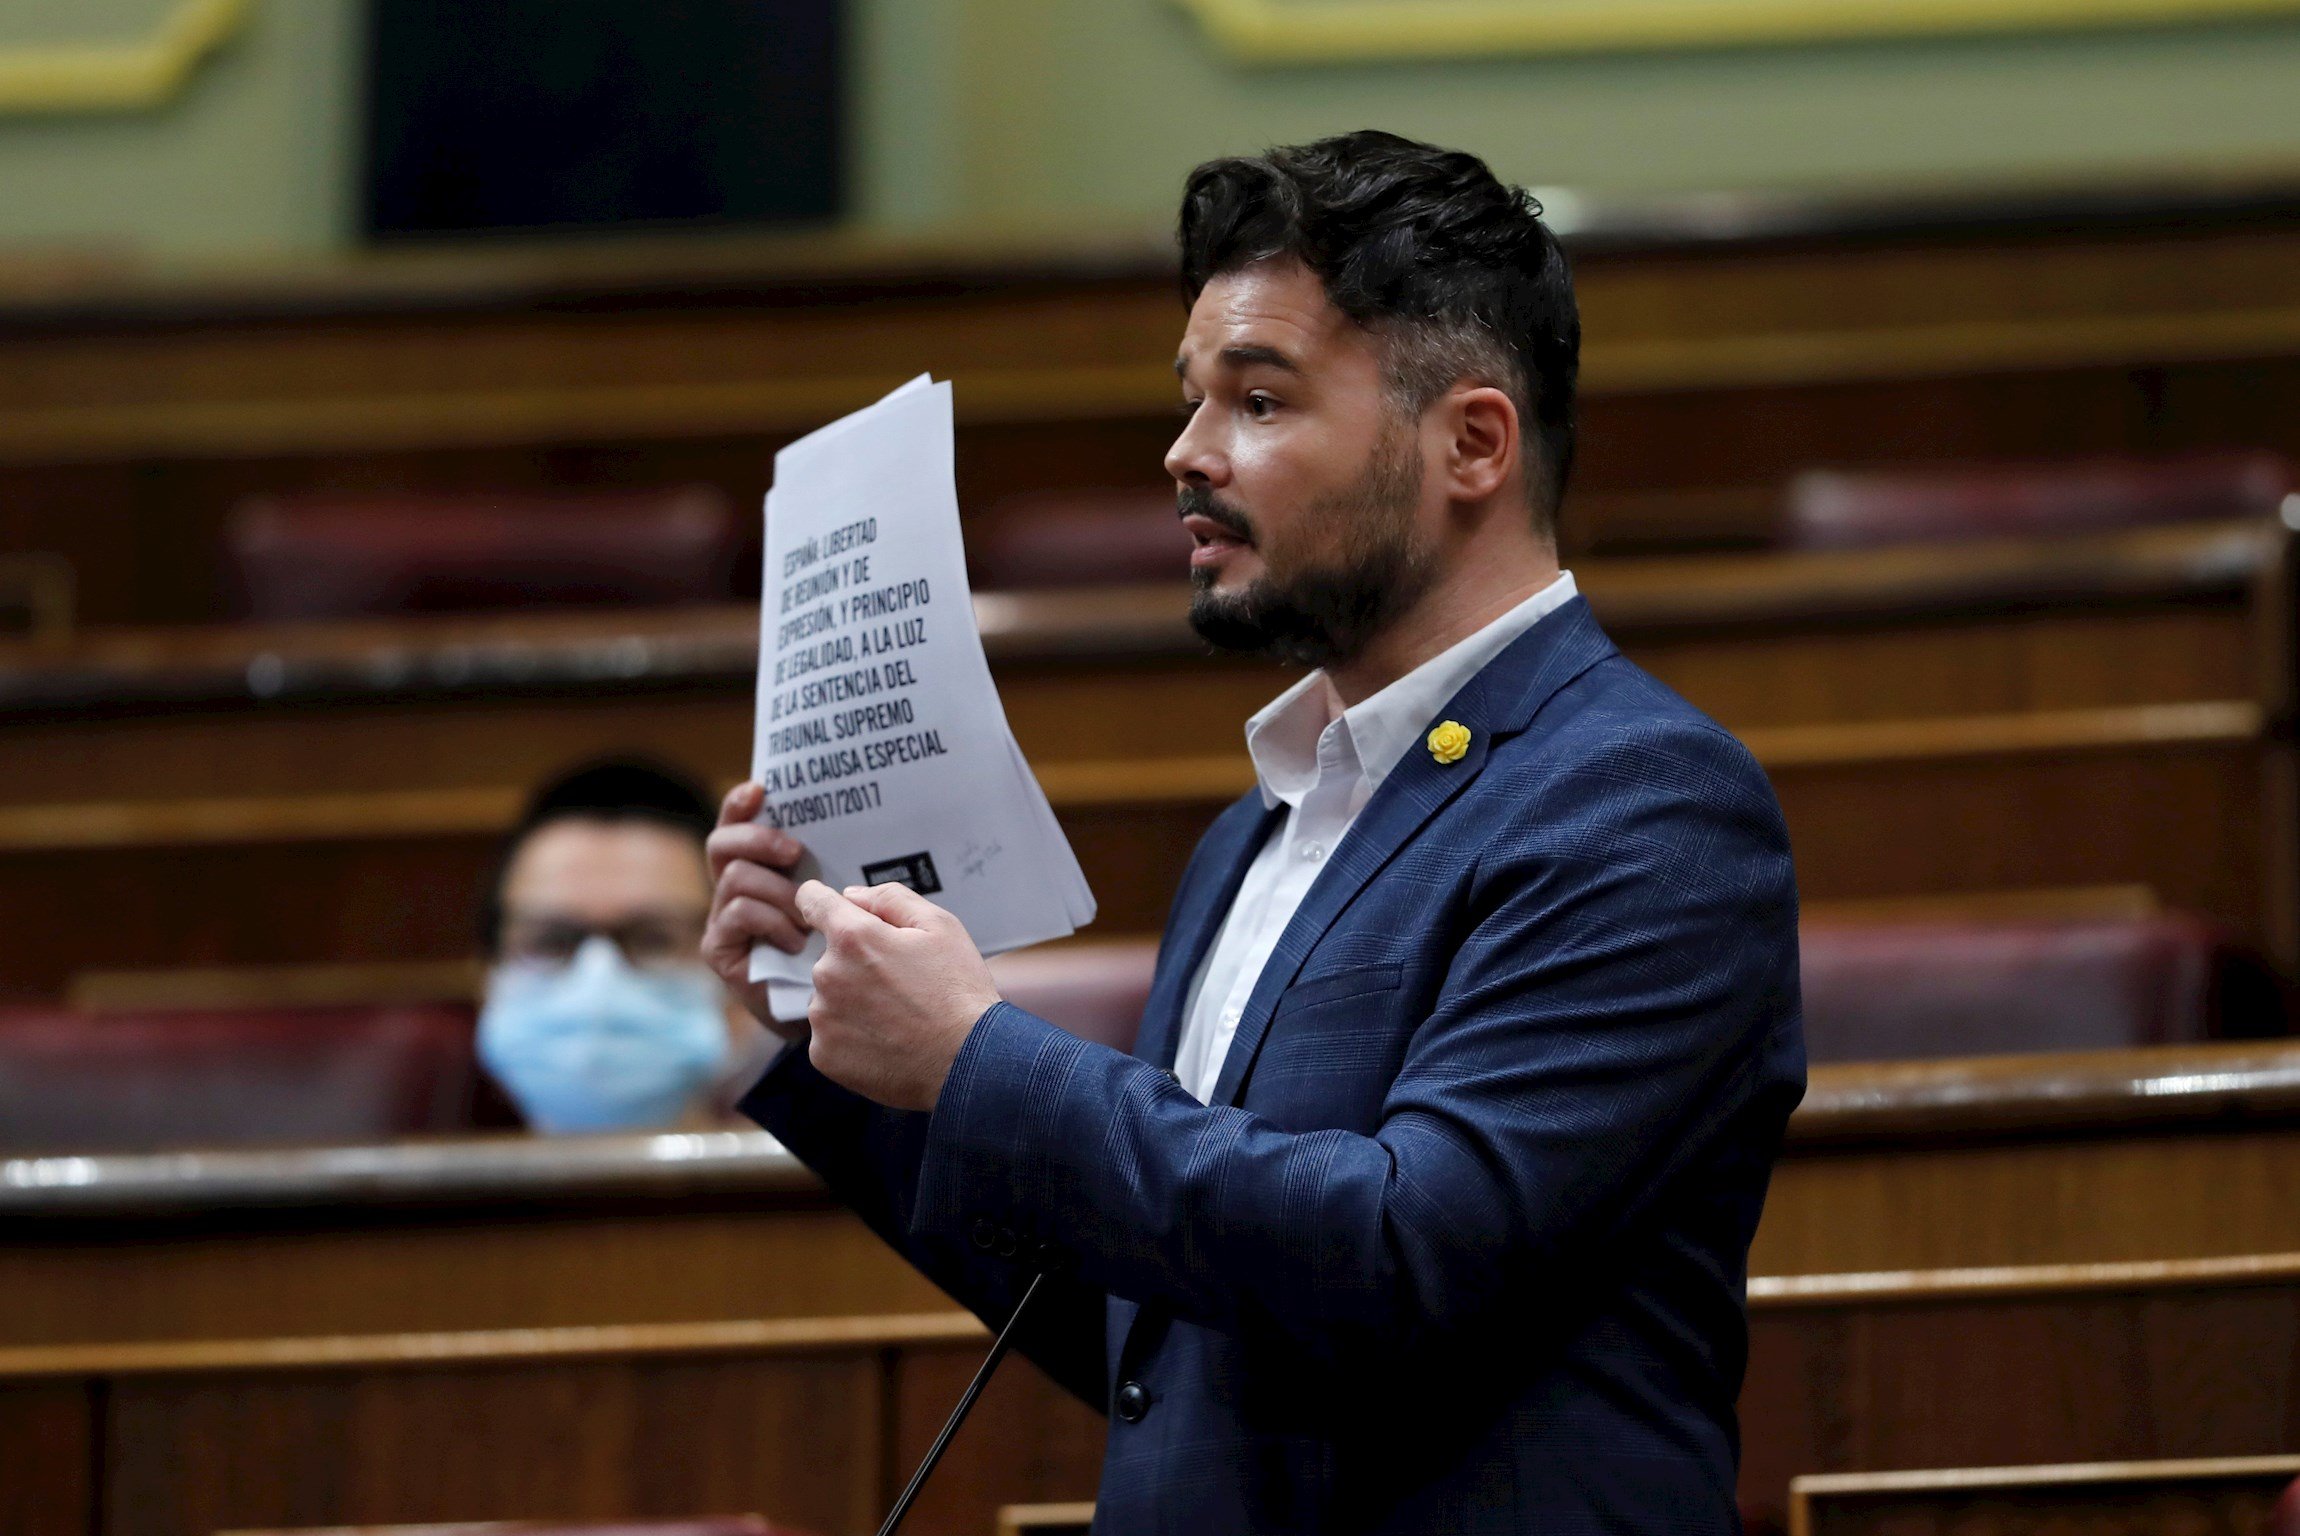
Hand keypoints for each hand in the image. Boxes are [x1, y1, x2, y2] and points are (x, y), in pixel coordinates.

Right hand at [702, 782, 811, 1037]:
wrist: (827, 1010)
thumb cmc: (835, 949)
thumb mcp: (835, 901)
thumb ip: (825, 868)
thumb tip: (838, 829)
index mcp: (756, 867)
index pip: (736, 825)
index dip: (740, 805)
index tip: (761, 790)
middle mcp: (731, 887)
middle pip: (722, 845)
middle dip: (757, 839)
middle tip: (795, 852)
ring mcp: (721, 918)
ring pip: (736, 878)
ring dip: (779, 892)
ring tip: (808, 918)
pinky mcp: (719, 948)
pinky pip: (739, 914)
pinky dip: (772, 922)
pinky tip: (796, 942)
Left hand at [792, 879, 1001, 1111]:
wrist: (969, 1063)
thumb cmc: (958, 993)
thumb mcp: (940, 926)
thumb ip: (890, 899)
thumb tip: (851, 896)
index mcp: (853, 938)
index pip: (813, 902)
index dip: (821, 900)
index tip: (826, 907)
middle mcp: (828, 976)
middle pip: (831, 957)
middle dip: (858, 963)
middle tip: (900, 984)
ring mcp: (823, 1019)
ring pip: (831, 998)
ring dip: (854, 1001)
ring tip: (897, 1018)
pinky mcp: (824, 1055)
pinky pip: (831, 1034)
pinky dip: (853, 1036)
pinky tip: (887, 1041)